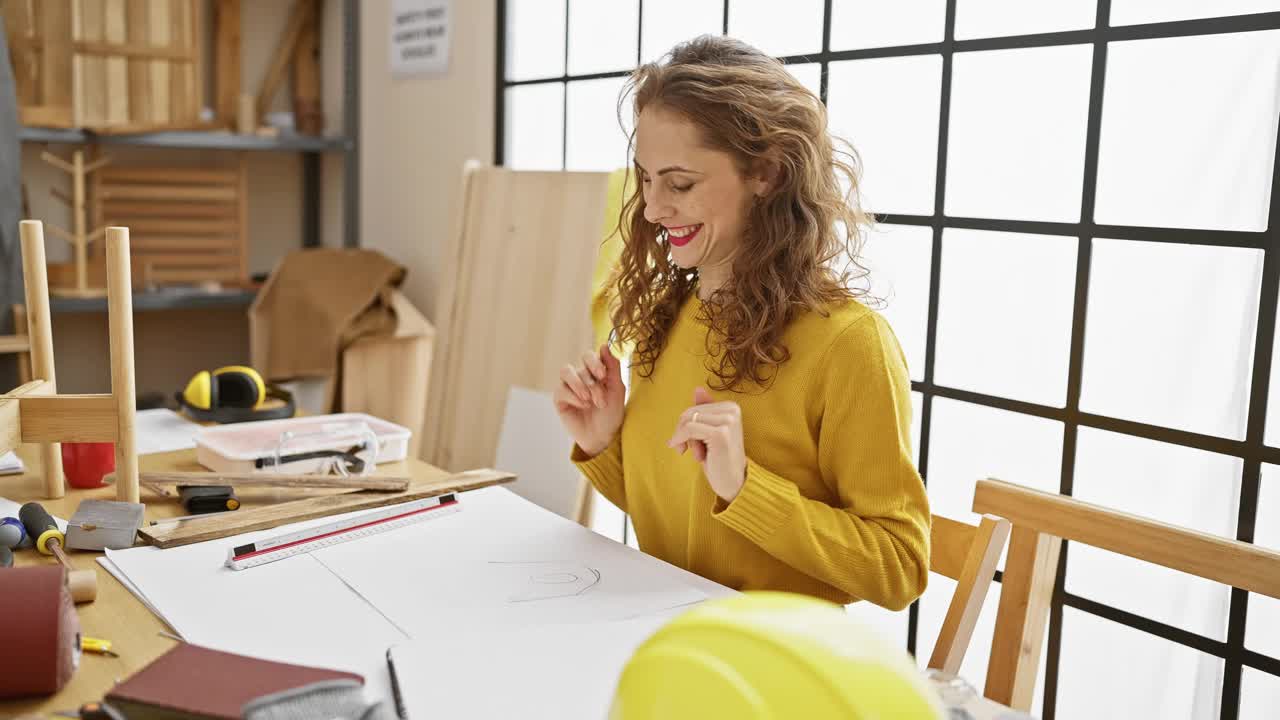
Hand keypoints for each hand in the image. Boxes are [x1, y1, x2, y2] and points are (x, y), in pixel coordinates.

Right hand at [554, 344, 625, 456]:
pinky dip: (574, 397)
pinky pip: (561, 390)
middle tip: (601, 400)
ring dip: (580, 385)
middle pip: (579, 366)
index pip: (588, 355)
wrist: (603, 436)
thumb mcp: (617, 389)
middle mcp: (580, 376)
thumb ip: (612, 366)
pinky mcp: (559, 399)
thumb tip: (604, 345)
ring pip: (566, 372)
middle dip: (592, 384)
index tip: (603, 376)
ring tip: (589, 401)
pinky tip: (583, 406)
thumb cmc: (612, 413)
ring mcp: (568, 387)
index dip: (594, 362)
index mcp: (594, 371)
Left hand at [667, 387, 746, 502]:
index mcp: (731, 407)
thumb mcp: (709, 432)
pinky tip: (682, 452)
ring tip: (694, 453)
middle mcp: (732, 410)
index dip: (685, 424)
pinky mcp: (720, 434)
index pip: (695, 407)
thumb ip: (705, 412)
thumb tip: (698, 389)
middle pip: (690, 411)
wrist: (732, 483)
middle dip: (682, 431)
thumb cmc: (719, 458)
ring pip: (687, 419)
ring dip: (682, 438)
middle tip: (685, 449)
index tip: (688, 442)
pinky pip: (688, 429)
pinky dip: (680, 440)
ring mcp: (728, 421)